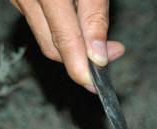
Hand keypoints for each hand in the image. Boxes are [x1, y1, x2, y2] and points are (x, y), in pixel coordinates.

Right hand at [10, 0, 124, 91]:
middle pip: (54, 46)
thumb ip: (94, 15)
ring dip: (75, 45)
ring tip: (104, 38)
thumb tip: (98, 56)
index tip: (98, 86)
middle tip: (115, 52)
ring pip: (47, 36)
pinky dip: (63, 29)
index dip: (81, 70)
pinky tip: (81, 23)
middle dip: (84, 59)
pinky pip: (40, 21)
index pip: (63, 42)